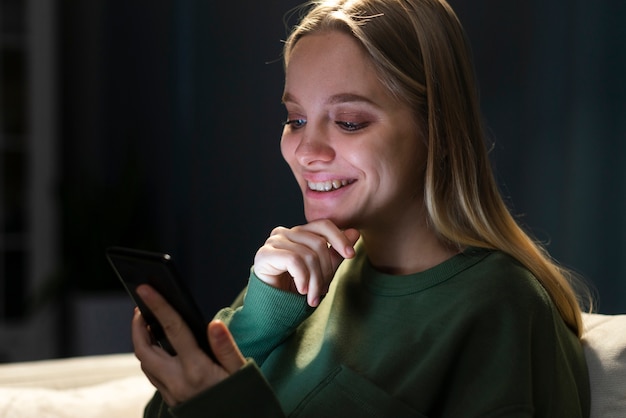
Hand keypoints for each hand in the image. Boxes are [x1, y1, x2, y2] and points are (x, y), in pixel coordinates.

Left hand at [132, 284, 245, 406]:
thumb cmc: (240, 398)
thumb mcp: (240, 372)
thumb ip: (226, 347)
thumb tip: (214, 324)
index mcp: (197, 369)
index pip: (173, 329)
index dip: (158, 306)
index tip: (145, 289)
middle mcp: (178, 381)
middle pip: (144, 349)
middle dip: (137, 326)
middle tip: (141, 308)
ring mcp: (171, 393)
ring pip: (145, 364)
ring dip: (142, 342)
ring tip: (147, 324)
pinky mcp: (171, 400)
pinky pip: (152, 375)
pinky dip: (150, 357)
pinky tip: (158, 348)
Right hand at [253, 219, 359, 306]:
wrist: (272, 308)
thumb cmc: (295, 288)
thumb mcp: (321, 271)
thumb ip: (335, 252)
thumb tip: (355, 232)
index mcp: (299, 233)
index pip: (323, 225)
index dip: (339, 238)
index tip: (351, 255)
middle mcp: (285, 233)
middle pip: (318, 243)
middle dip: (326, 271)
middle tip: (323, 291)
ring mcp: (273, 242)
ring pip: (308, 255)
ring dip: (315, 281)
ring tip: (313, 297)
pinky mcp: (265, 254)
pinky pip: (294, 261)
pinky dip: (302, 278)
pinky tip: (302, 291)